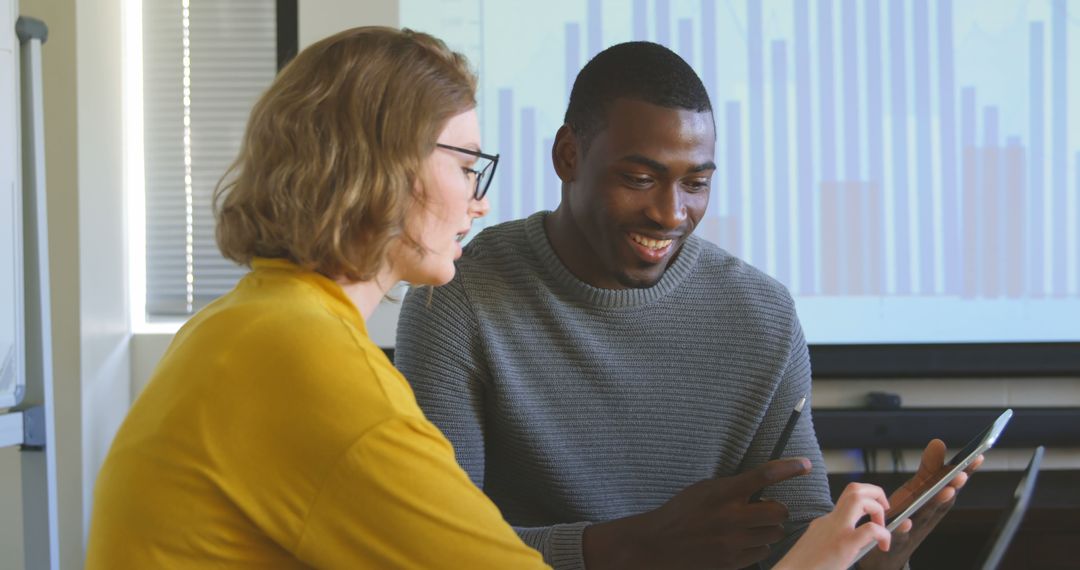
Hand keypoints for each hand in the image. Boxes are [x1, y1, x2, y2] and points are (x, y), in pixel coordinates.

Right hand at [582, 458, 811, 569]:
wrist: (660, 544)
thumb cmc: (682, 511)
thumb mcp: (704, 490)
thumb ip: (732, 488)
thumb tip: (763, 487)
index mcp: (722, 493)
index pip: (764, 476)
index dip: (789, 469)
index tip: (806, 465)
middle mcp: (731, 517)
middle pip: (778, 511)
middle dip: (777, 509)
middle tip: (767, 508)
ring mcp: (733, 542)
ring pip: (774, 534)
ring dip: (769, 528)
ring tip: (751, 526)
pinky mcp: (732, 561)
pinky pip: (762, 552)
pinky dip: (758, 545)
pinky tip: (742, 541)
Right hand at [773, 483, 898, 569]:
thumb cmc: (805, 567)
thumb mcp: (819, 549)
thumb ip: (834, 540)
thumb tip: (856, 543)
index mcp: (826, 522)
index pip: (849, 499)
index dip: (869, 501)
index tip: (876, 518)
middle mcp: (830, 520)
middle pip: (854, 489)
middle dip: (876, 493)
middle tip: (885, 510)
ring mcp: (836, 529)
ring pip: (859, 498)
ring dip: (878, 507)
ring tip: (883, 527)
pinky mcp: (844, 544)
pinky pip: (870, 529)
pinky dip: (883, 534)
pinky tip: (883, 546)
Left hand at [859, 439, 983, 569]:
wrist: (887, 548)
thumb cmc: (907, 515)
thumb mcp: (916, 488)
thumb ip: (927, 468)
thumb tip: (939, 442)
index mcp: (935, 502)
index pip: (951, 485)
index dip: (965, 473)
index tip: (978, 456)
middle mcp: (929, 516)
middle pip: (943, 501)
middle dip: (953, 487)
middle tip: (961, 474)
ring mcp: (915, 528)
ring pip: (926, 516)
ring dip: (937, 504)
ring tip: (945, 490)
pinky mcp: (896, 539)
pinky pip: (900, 535)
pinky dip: (904, 529)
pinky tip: (906, 521)